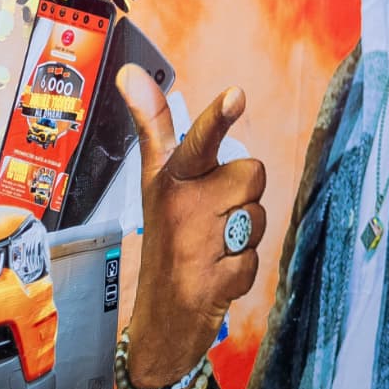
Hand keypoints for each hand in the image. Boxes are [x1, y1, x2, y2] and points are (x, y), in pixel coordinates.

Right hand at [117, 66, 266, 388]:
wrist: (159, 314)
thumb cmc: (167, 238)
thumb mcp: (157, 181)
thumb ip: (155, 127)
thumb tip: (131, 73)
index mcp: (169, 180)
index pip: (196, 141)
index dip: (217, 119)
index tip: (236, 94)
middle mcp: (181, 207)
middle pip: (250, 174)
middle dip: (241, 197)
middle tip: (210, 220)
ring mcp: (196, 243)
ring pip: (257, 214)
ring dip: (245, 233)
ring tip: (211, 247)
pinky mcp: (213, 277)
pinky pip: (255, 256)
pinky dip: (242, 268)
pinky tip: (215, 274)